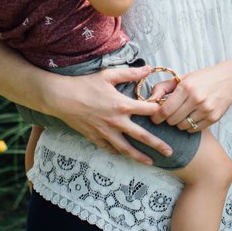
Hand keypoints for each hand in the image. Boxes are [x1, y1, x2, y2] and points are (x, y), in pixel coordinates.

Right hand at [47, 63, 170, 163]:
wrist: (61, 98)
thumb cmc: (85, 84)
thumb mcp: (108, 75)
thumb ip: (130, 73)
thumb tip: (149, 68)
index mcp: (122, 105)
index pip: (148, 110)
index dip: (160, 110)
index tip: (167, 112)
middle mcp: (116, 121)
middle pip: (142, 136)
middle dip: (157, 144)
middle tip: (170, 152)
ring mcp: (105, 132)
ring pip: (126, 148)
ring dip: (139, 156)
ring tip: (151, 162)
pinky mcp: (95, 137)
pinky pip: (109, 148)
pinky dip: (118, 152)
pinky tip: (124, 155)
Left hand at [146, 59, 231, 130]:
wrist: (229, 79)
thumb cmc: (203, 79)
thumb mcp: (182, 78)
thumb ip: (163, 88)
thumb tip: (150, 100)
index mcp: (186, 87)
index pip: (164, 110)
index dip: (156, 117)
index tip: (155, 117)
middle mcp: (196, 99)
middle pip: (172, 121)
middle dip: (168, 119)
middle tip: (170, 114)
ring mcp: (206, 109)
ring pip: (182, 126)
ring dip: (179, 123)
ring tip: (183, 114)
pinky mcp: (213, 118)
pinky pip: (194, 129)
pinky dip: (190, 126)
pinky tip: (192, 116)